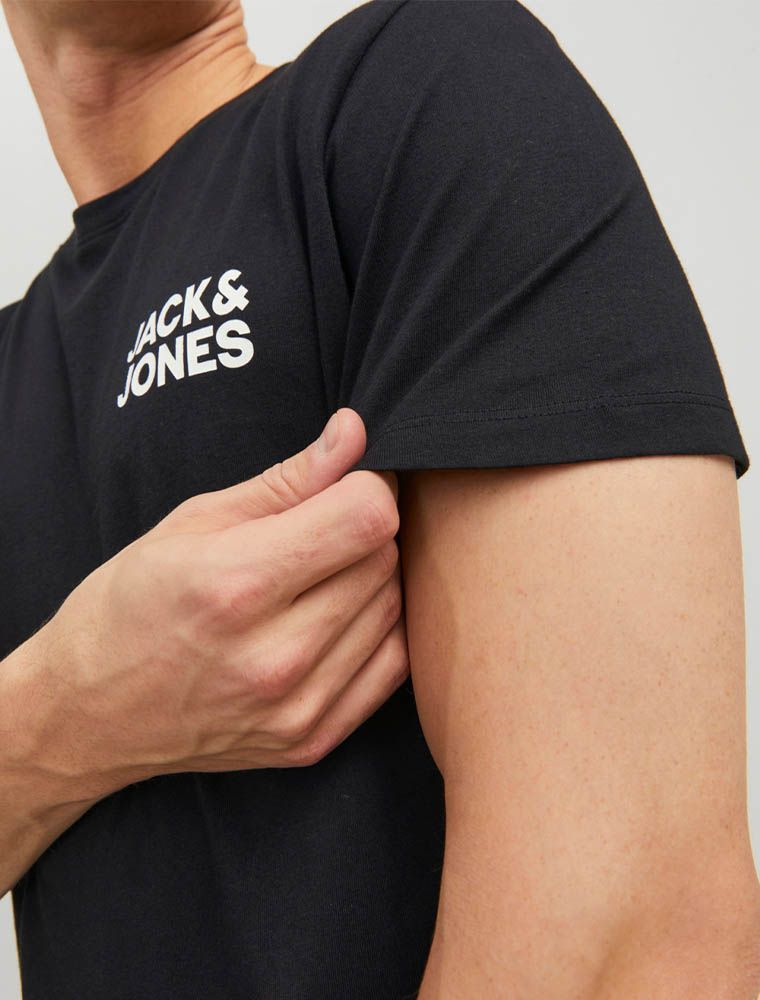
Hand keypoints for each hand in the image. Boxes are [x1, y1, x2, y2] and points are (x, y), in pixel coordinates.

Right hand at [30, 408, 408, 797]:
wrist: (89, 718)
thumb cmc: (130, 606)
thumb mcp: (192, 523)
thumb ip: (287, 479)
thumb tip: (355, 432)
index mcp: (235, 584)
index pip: (365, 518)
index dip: (367, 485)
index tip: (347, 485)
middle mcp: (273, 655)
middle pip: (382, 559)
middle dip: (365, 529)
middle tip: (324, 528)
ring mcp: (296, 708)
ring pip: (394, 609)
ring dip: (372, 579)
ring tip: (321, 575)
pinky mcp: (312, 742)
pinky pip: (392, 666)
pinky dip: (377, 630)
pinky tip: (337, 618)